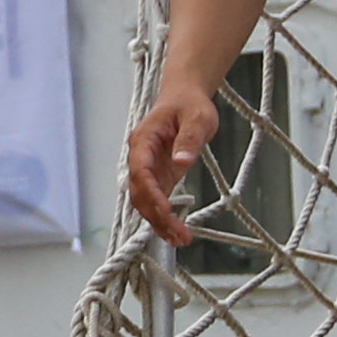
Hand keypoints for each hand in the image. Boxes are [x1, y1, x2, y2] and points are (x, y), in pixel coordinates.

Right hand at [121, 81, 222, 246]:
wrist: (186, 97)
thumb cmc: (189, 104)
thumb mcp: (197, 118)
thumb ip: (189, 139)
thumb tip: (181, 161)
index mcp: (144, 141)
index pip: (140, 172)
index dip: (151, 194)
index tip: (166, 212)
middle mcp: (141, 158)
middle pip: (140, 193)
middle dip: (156, 216)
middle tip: (178, 235)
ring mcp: (149, 169)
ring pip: (145, 201)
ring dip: (159, 222)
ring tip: (178, 240)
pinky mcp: (160, 176)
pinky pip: (157, 200)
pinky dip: (164, 217)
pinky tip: (175, 233)